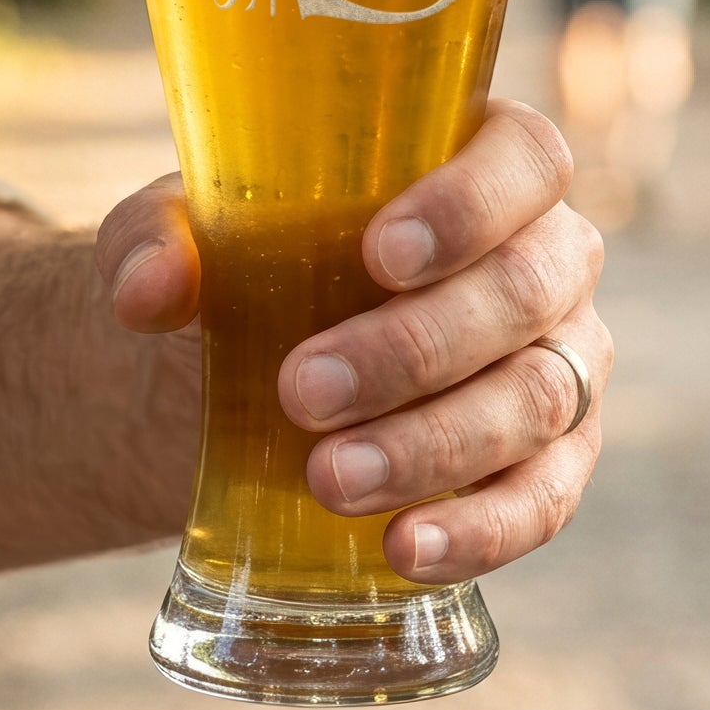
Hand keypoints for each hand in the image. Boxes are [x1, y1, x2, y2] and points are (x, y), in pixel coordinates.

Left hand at [97, 100, 609, 585]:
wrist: (238, 382)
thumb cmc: (244, 271)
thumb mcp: (183, 236)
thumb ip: (152, 240)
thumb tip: (148, 291)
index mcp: (486, 164)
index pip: (525, 160)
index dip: (472, 204)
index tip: (380, 254)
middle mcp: (546, 260)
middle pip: (527, 291)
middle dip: (417, 347)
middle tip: (303, 390)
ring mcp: (561, 364)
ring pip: (535, 400)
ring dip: (433, 446)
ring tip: (328, 480)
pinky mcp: (551, 463)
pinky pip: (543, 501)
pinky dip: (481, 530)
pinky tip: (405, 550)